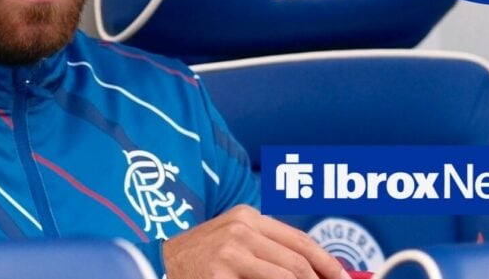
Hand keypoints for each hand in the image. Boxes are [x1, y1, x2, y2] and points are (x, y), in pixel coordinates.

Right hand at [162, 205, 350, 278]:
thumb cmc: (204, 257)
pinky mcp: (217, 275)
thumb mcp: (237, 242)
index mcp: (248, 216)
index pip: (301, 240)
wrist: (160, 261)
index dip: (328, 264)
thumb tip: (317, 271)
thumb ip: (272, 251)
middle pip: (296, 263)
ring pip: (285, 278)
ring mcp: (228, 253)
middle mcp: (240, 230)